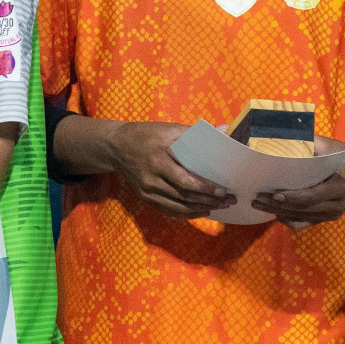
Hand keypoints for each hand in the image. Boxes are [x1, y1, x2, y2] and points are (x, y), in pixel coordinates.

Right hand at [108, 121, 235, 219]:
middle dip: (209, 201)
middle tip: (229, 200)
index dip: (205, 188)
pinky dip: (186, 214)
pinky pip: (168, 211)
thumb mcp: (167, 129)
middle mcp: (151, 179)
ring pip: (177, 207)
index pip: (185, 180)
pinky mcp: (145, 198)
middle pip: (184, 197)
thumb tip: (224, 131)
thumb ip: (194, 133)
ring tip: (219, 207)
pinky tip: (200, 211)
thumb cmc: (144, 135)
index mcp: (157, 160)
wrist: (115, 146)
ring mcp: (147, 191)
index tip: (223, 191)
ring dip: (200, 209)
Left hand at [253, 135, 344, 229]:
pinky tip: (273, 211)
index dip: (293, 196)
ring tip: (258, 203)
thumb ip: (305, 143)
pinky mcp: (325, 218)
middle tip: (256, 197)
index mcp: (340, 186)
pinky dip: (287, 219)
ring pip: (301, 217)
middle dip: (278, 205)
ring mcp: (332, 214)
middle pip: (303, 208)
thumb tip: (278, 140)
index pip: (313, 196)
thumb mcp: (326, 145)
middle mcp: (337, 204)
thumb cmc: (339, 153)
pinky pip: (303, 223)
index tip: (274, 193)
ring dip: (278, 212)